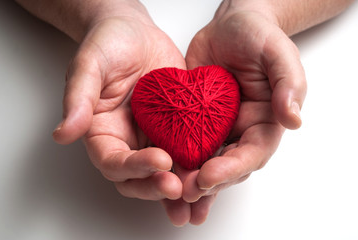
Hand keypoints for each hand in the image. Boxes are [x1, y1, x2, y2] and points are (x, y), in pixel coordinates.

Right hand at [52, 5, 186, 203]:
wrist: (136, 33)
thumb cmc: (108, 45)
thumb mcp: (89, 66)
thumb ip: (78, 99)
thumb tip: (62, 134)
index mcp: (103, 134)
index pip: (114, 163)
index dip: (134, 168)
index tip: (159, 161)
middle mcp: (128, 142)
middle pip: (138, 179)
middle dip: (157, 186)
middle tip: (178, 187)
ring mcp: (154, 138)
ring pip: (165, 173)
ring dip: (180, 185)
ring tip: (199, 189)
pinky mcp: (177, 129)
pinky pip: (187, 151)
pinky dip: (197, 164)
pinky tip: (213, 168)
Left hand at [164, 4, 306, 224]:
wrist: (229, 27)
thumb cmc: (257, 36)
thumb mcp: (278, 53)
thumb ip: (288, 83)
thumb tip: (294, 118)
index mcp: (264, 122)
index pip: (252, 154)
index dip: (232, 168)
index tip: (209, 176)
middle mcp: (240, 131)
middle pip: (226, 166)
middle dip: (207, 182)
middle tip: (184, 192)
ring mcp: (215, 128)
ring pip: (204, 161)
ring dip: (189, 180)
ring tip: (171, 194)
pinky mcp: (194, 121)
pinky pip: (184, 143)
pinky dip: (174, 160)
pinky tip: (160, 172)